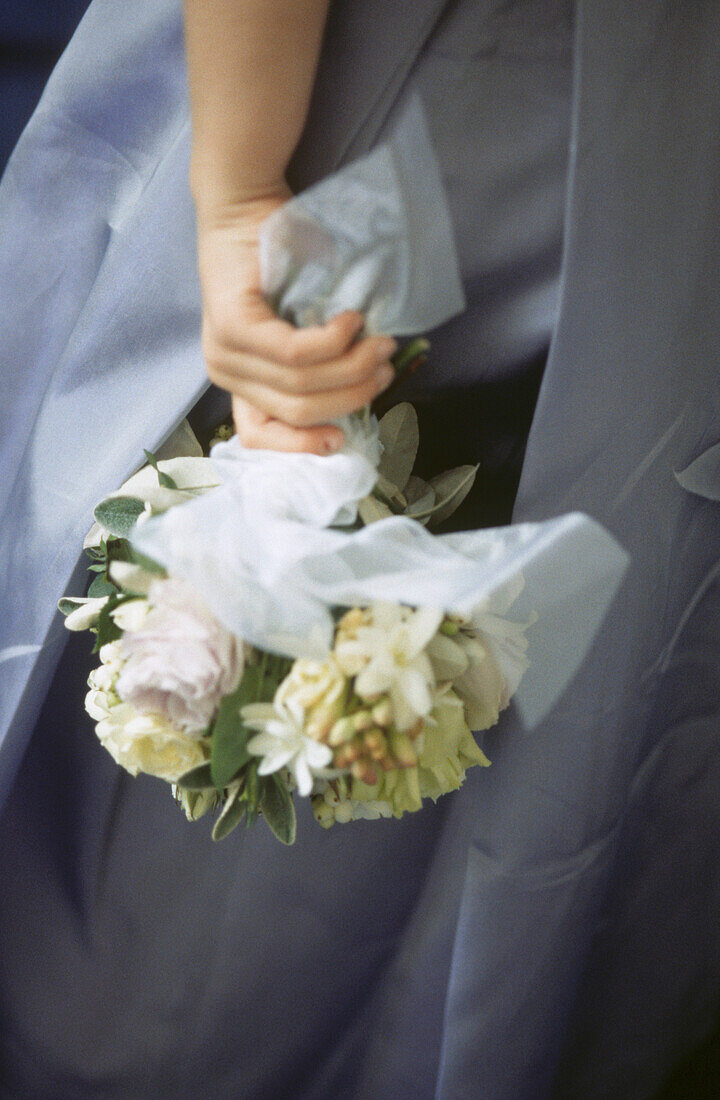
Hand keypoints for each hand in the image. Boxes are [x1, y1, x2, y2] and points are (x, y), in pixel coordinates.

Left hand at [196, 191, 396, 452]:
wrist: (244, 204)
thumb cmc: (281, 263)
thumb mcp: (300, 325)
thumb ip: (319, 365)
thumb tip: (366, 390)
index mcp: (238, 382)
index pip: (261, 436)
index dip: (305, 445)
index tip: (345, 438)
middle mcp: (224, 374)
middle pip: (297, 411)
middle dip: (352, 395)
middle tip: (386, 365)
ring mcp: (224, 352)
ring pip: (300, 386)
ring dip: (352, 367)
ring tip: (379, 342)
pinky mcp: (232, 327)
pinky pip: (295, 355)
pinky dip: (333, 342)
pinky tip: (351, 321)